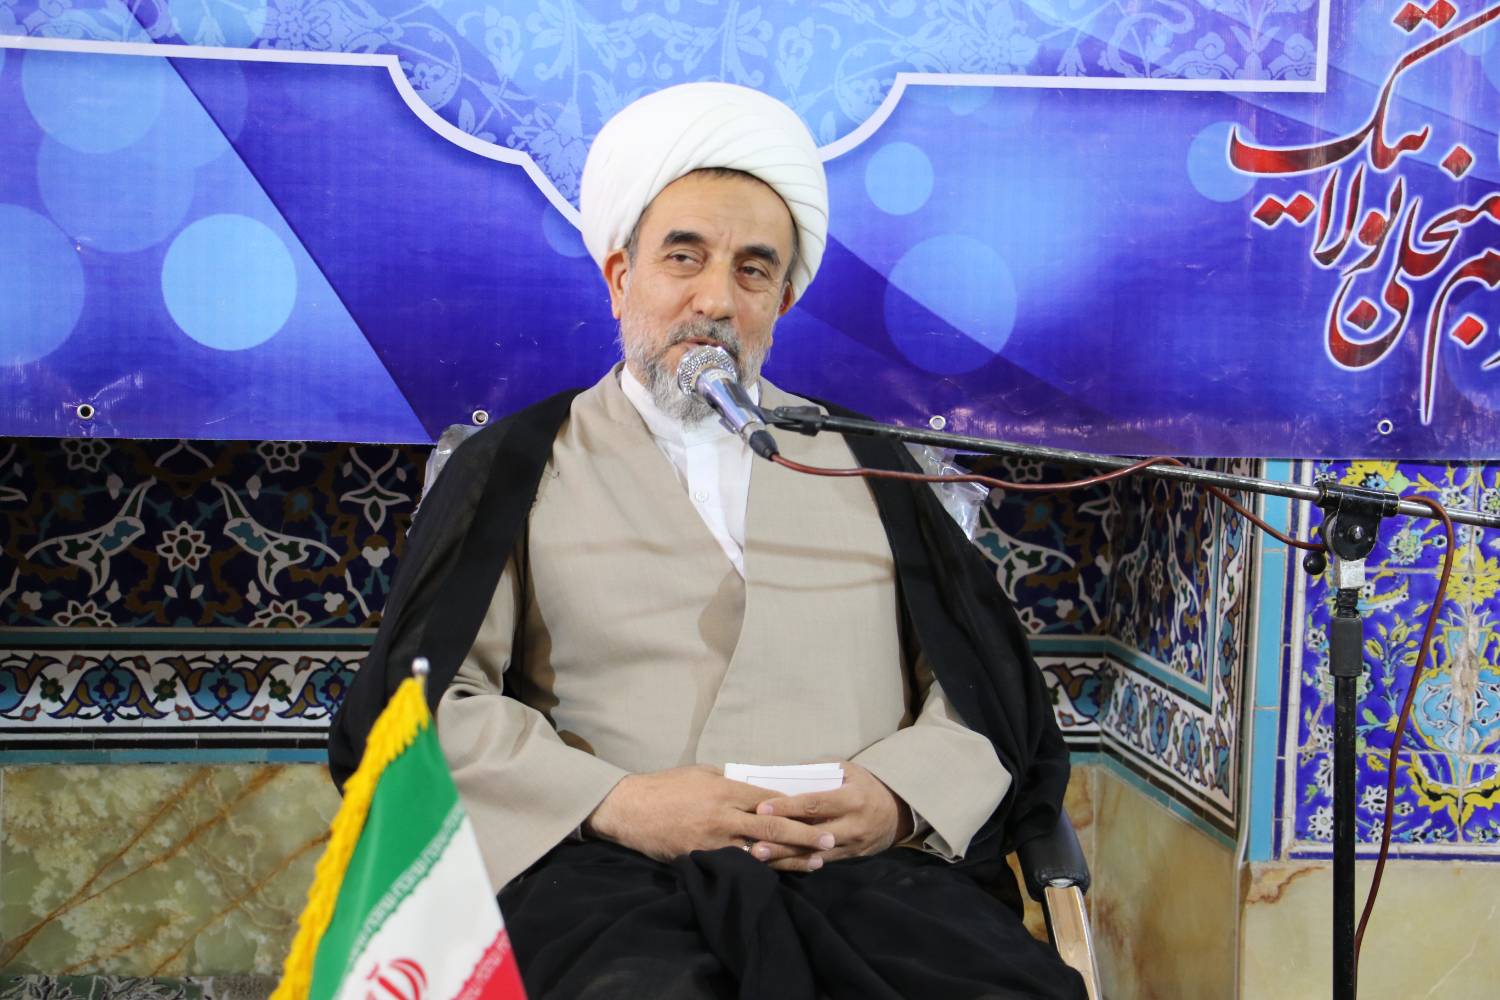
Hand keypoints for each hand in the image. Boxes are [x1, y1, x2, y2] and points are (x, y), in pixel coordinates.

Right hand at [583, 764, 835, 863]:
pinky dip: (760, 871)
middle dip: (804, 835)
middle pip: (773, 828)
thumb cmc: (666, 786)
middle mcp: (724, 816)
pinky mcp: (702, 859)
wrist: (630, 809)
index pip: (770, 799)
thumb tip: (756, 784)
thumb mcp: (701, 773)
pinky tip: (779, 875)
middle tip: (829, 840)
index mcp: (726, 790)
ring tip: (815, 863)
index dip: (797, 807)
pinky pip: (737, 867)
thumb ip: (730, 780)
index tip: (819, 812)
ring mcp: (714, 841)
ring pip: (760, 853)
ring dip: (790, 859)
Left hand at [749, 762, 912, 871]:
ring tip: (758, 857)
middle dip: (781, 839)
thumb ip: (819, 770)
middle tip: (753, 842)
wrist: (896, 813)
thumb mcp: (848, 770)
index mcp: (852, 799)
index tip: (762, 808)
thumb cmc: (865, 785)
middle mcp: (852, 825)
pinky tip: (777, 865)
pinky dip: (798, 863)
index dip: (787, 807)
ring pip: (813, 853)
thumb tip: (784, 772)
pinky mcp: (849, 857)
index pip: (814, 804)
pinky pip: (820, 862)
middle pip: (811, 834)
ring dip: (785, 856)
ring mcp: (852, 844)